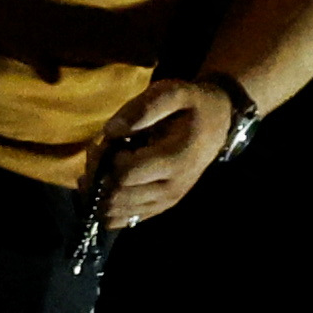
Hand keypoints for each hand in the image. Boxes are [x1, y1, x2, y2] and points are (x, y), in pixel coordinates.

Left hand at [94, 79, 241, 227]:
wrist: (216, 123)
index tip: (103, 141)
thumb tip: (111, 131)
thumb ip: (144, 108)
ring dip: (98, 191)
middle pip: (116, 196)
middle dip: (97, 175)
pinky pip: (123, 220)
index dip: (104, 160)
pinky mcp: (158, 208)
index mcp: (175, 161)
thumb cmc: (192, 106)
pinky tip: (104, 183)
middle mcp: (171, 189)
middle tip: (98, 153)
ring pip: (115, 212)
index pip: (124, 175)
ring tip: (102, 166)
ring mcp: (164, 202)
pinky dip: (105, 205)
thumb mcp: (174, 92)